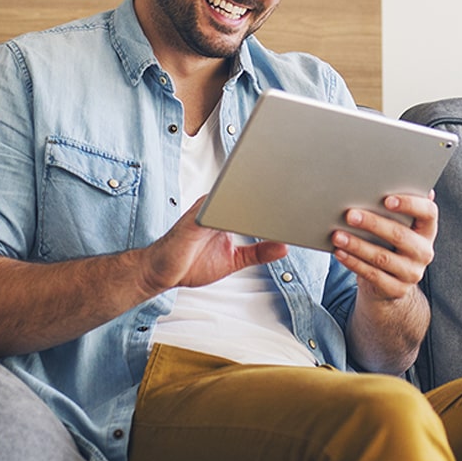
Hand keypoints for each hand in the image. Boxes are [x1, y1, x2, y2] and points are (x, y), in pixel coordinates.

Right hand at [141, 198, 287, 292]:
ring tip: (283, 194)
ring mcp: (205, 209)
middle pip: (247, 192)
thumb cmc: (192, 263)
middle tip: (300, 188)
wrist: (162, 272)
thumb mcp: (234, 260)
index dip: (274, 197)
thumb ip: (258, 252)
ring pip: (235, 196)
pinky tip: (255, 212)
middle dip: (271, 191)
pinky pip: (218, 209)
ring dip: (257, 195)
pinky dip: (236, 209)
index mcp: (225, 211)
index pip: (253, 199)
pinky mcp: (196, 219)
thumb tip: (284, 247)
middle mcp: (215, 205)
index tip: (300, 194)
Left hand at [332, 192, 436, 300]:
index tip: (387, 199)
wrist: (390, 281)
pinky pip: (372, 275)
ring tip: (337, 235)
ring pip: (382, 257)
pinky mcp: (397, 289)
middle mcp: (424, 252)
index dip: (410, 204)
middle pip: (400, 235)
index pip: (428, 213)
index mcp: (427, 230)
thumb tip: (381, 179)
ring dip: (357, 245)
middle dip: (373, 224)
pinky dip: (353, 262)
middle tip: (350, 215)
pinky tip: (339, 252)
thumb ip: (394, 208)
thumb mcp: (397, 226)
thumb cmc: (390, 243)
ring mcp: (412, 273)